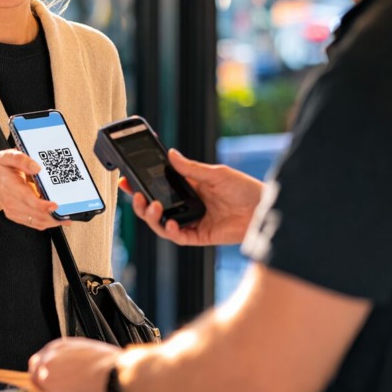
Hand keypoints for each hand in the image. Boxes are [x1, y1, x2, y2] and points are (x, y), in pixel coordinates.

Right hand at [0, 149, 69, 229]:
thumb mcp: (8, 156)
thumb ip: (22, 160)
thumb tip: (37, 167)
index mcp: (11, 187)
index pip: (27, 199)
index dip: (42, 205)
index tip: (55, 205)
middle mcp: (12, 202)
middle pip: (36, 214)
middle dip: (54, 216)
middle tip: (69, 212)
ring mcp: (14, 211)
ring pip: (37, 222)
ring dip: (53, 221)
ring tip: (66, 217)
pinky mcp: (17, 216)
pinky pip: (34, 223)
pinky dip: (47, 223)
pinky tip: (56, 218)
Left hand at [29, 338, 120, 391]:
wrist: (118, 382)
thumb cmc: (110, 365)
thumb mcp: (84, 349)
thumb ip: (66, 356)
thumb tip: (63, 365)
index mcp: (54, 351)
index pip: (36, 363)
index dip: (45, 373)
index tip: (52, 379)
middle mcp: (46, 368)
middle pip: (36, 381)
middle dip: (49, 387)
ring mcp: (48, 390)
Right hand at [124, 149, 262, 245]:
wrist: (265, 209)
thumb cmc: (245, 189)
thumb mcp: (216, 174)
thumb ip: (191, 168)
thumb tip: (171, 154)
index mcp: (189, 188)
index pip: (159, 187)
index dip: (141, 185)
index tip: (127, 180)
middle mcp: (187, 206)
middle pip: (156, 208)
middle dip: (140, 203)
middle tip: (135, 195)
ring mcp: (193, 222)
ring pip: (162, 224)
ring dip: (152, 217)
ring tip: (151, 207)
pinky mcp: (200, 236)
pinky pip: (179, 237)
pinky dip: (171, 231)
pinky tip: (170, 223)